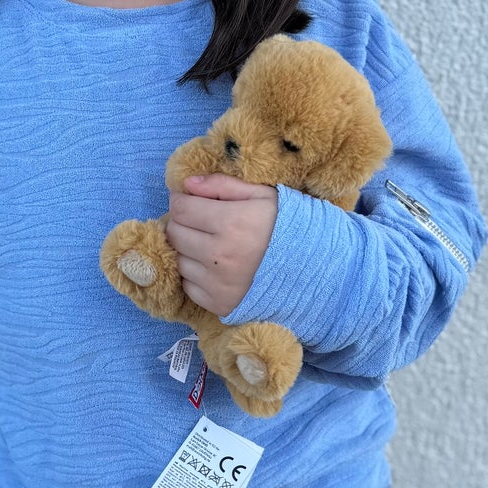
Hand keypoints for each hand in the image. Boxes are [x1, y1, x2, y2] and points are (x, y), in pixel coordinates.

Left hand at [165, 174, 277, 318]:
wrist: (312, 269)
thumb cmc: (285, 227)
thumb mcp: (261, 195)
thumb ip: (222, 185)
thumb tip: (188, 184)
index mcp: (231, 223)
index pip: (181, 209)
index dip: (181, 201)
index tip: (189, 200)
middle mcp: (220, 255)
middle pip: (174, 234)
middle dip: (182, 223)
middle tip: (198, 221)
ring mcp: (218, 283)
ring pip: (178, 260)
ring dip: (187, 250)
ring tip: (208, 245)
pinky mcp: (219, 304)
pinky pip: (188, 286)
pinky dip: (195, 275)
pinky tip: (213, 267)